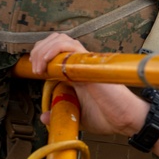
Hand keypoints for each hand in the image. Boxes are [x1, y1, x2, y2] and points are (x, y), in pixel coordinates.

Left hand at [30, 33, 146, 135]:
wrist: (125, 119)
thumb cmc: (107, 116)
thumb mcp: (76, 116)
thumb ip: (60, 114)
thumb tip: (44, 117)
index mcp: (76, 72)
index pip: (55, 51)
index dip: (41, 55)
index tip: (34, 70)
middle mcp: (80, 63)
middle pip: (55, 40)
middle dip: (39, 50)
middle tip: (34, 67)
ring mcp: (85, 61)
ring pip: (61, 39)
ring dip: (44, 49)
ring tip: (39, 66)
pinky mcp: (90, 63)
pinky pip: (70, 46)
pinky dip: (54, 49)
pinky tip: (46, 64)